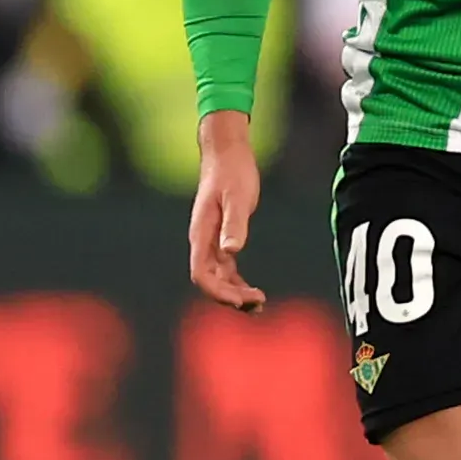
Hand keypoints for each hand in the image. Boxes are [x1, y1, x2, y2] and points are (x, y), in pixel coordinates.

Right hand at [185, 116, 263, 309]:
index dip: (218, 291)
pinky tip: (253, 293)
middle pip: (209, 281)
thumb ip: (234, 224)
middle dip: (230, 297)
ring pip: (218, 278)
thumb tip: (231, 252)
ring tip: (259, 305)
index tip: (241, 300)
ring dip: (235, 294)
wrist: (227, 154)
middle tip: (259, 303)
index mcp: (201, 234)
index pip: (201, 273)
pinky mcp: (222, 239)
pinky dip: (238, 284)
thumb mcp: (238, 197)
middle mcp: (202, 242)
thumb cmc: (233, 173)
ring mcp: (211, 242)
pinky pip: (226, 270)